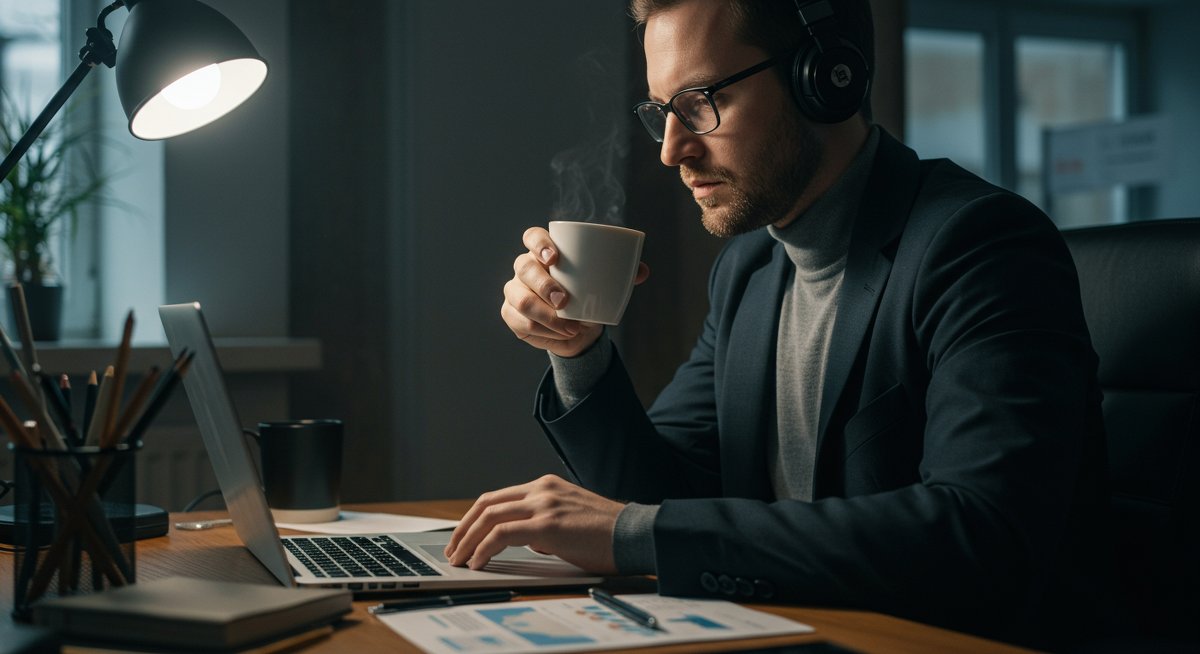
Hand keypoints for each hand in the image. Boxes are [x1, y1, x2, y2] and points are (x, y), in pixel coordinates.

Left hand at [443, 474, 623, 574]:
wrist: (635, 533)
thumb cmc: (608, 534)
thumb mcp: (570, 520)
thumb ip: (545, 525)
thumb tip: (527, 541)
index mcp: (546, 486)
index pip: (498, 498)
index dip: (475, 518)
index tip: (464, 537)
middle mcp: (541, 489)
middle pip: (486, 503)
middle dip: (463, 528)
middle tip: (453, 550)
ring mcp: (544, 504)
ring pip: (489, 516)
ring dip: (468, 540)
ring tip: (459, 560)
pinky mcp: (547, 525)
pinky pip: (502, 535)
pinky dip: (483, 549)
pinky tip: (478, 563)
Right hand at [501, 227, 648, 357]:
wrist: (577, 328)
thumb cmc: (587, 296)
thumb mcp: (605, 284)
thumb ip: (623, 274)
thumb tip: (642, 271)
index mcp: (544, 251)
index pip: (532, 237)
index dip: (539, 244)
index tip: (555, 257)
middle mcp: (525, 267)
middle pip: (524, 267)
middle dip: (544, 285)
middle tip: (566, 301)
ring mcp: (515, 290)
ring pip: (521, 299)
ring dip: (545, 314)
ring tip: (570, 325)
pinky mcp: (511, 314)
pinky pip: (520, 321)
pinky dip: (543, 330)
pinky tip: (560, 333)